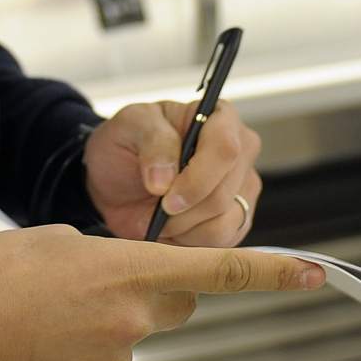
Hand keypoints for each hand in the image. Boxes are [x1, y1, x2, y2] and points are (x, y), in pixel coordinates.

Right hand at [0, 226, 325, 360]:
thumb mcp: (58, 238)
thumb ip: (108, 257)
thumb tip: (120, 281)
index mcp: (128, 269)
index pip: (216, 270)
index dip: (270, 273)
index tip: (314, 273)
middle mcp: (132, 318)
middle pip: (178, 300)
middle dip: (157, 286)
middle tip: (100, 272)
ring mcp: (113, 355)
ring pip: (138, 327)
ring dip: (112, 313)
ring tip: (52, 301)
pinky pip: (109, 351)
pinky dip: (88, 338)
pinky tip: (45, 326)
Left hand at [82, 99, 263, 244]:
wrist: (117, 180)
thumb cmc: (127, 144)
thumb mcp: (130, 127)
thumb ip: (153, 143)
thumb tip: (165, 180)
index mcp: (220, 118)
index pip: (225, 149)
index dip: (197, 179)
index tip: (165, 195)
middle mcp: (241, 152)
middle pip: (224, 193)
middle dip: (181, 210)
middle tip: (152, 209)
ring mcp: (242, 188)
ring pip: (224, 224)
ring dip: (182, 229)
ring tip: (158, 217)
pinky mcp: (237, 221)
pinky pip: (221, 243)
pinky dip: (188, 242)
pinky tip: (170, 229)